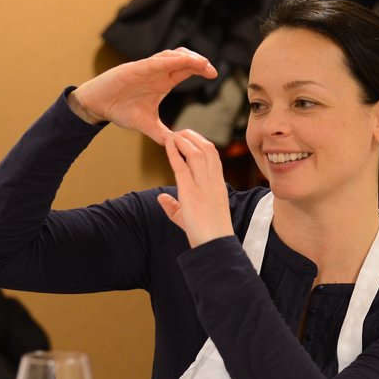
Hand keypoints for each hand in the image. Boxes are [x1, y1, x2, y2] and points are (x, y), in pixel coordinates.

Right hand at [69, 48, 216, 143]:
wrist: (97, 106)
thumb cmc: (120, 109)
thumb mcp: (146, 124)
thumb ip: (161, 134)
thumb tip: (175, 145)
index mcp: (162, 81)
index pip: (186, 70)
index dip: (200, 69)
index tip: (214, 75)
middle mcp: (156, 72)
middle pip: (182, 59)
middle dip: (198, 61)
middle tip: (211, 70)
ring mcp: (146, 68)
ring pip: (170, 55)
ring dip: (186, 57)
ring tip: (201, 63)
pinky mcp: (134, 68)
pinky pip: (154, 61)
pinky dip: (167, 60)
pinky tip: (179, 61)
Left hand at [155, 129, 233, 247]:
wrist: (214, 246)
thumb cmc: (206, 235)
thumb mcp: (188, 217)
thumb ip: (174, 206)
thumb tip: (161, 197)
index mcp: (218, 186)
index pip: (213, 157)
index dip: (201, 143)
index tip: (189, 138)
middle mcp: (213, 182)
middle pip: (207, 149)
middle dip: (193, 136)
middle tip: (179, 132)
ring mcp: (203, 187)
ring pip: (197, 153)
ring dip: (184, 140)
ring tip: (173, 134)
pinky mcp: (191, 193)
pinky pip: (182, 167)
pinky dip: (174, 153)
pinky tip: (168, 145)